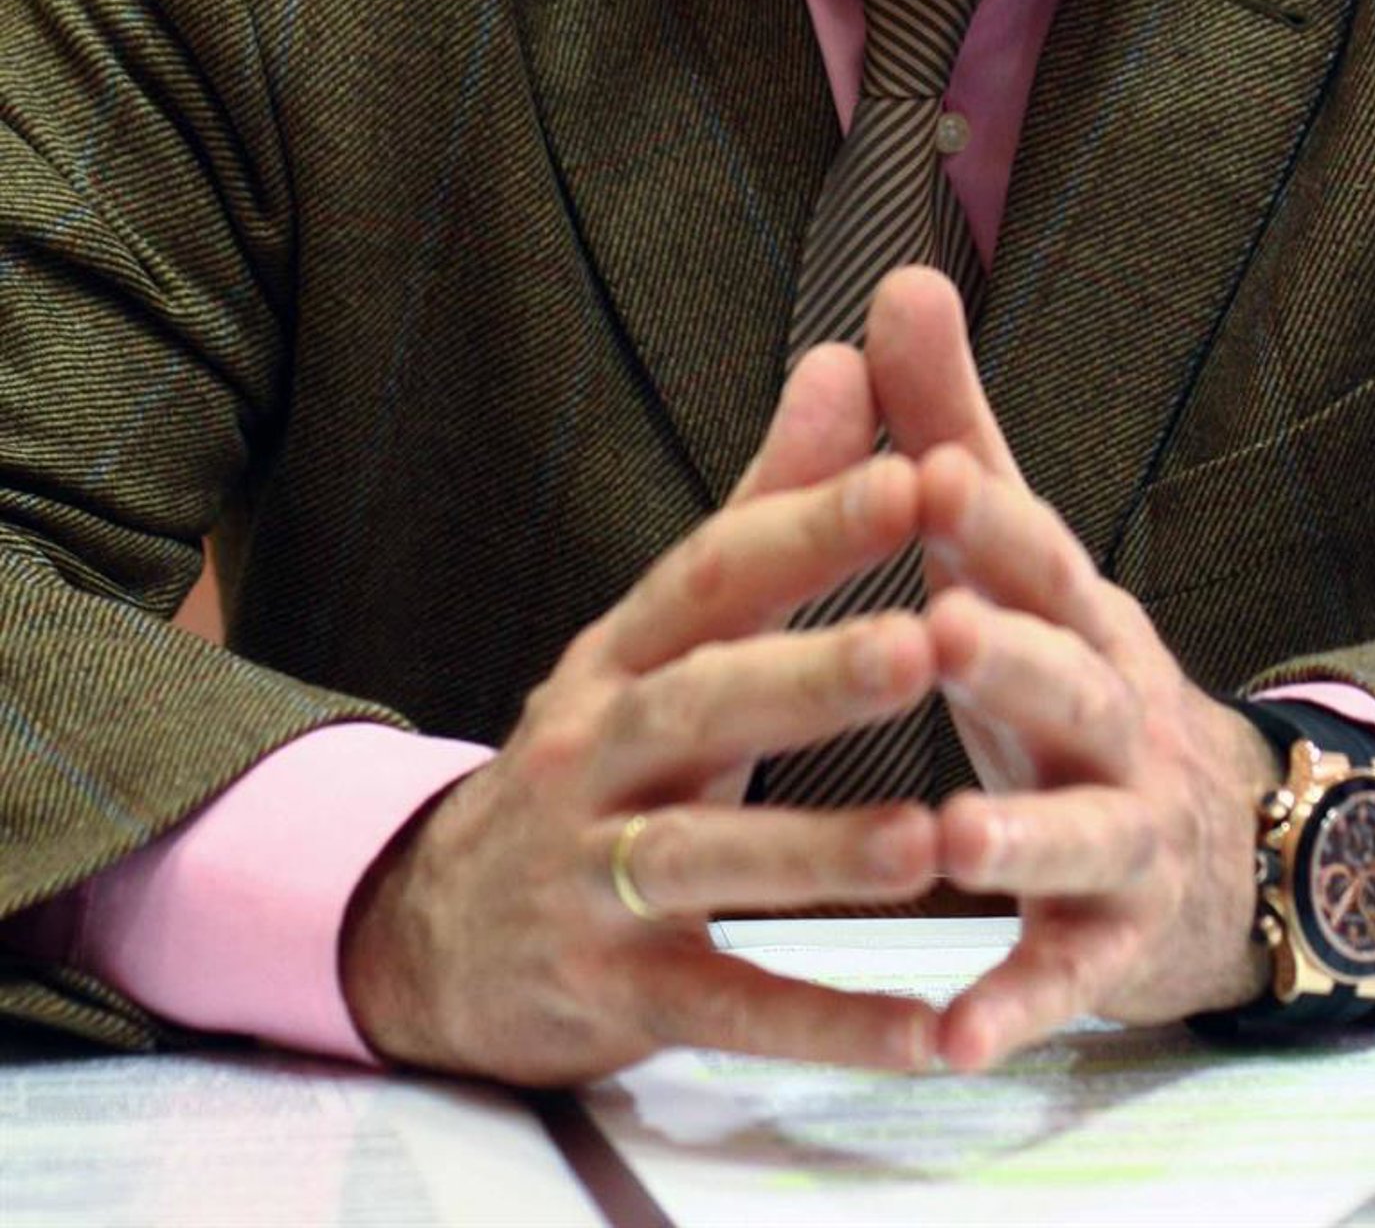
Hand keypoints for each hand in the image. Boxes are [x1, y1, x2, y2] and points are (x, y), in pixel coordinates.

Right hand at [341, 343, 943, 1083]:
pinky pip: (723, 1009)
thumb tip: (851, 357)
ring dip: (820, 853)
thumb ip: (771, 502)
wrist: (428, 932)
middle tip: (930, 643)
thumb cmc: (599, 753)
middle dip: (814, 676)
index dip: (811, 525)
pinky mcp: (612, 996)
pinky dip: (820, 1026)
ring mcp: (593, 879)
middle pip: (702, 706)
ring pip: (704, 860)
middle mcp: (595, 753)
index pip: (715, 573)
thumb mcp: (665, 629)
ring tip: (934, 836)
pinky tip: (925, 1030)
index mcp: (624, 653)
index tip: (920, 476)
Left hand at [866, 268, 1273, 1068]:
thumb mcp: (1013, 552)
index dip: (986, 512)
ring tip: (953, 837)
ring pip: (1079, 829)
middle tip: (938, 627)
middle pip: (1068, 677)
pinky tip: (956, 1039)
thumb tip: (899, 274)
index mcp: (1071, 610)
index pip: (1034, 551)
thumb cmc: (1067, 668)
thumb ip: (952, 423)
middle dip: (1010, 653)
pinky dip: (1017, 1006)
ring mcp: (1121, 830)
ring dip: (1020, 831)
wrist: (1223, 842)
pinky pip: (1064, 977)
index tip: (922, 466)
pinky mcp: (1108, 943)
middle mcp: (1110, 711)